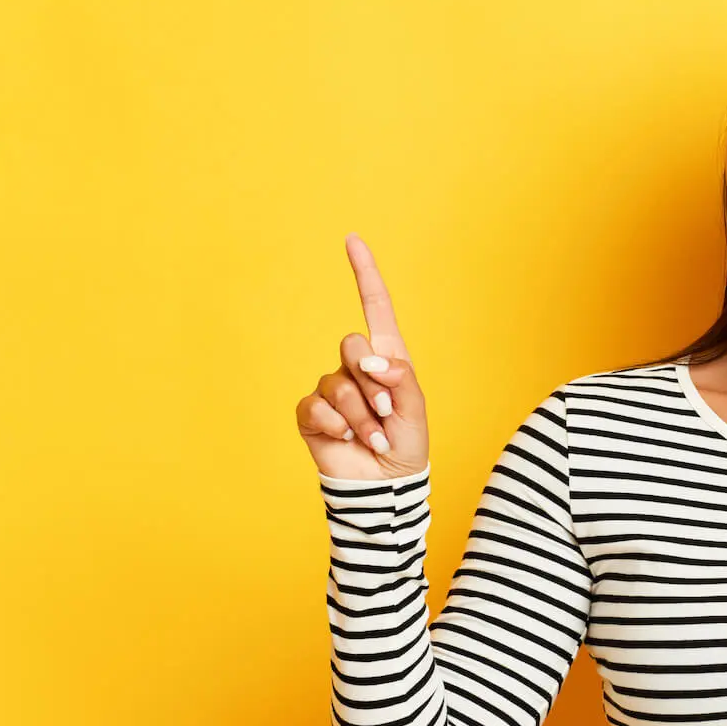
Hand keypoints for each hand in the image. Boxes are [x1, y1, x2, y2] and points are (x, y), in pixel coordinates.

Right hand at [294, 234, 428, 479]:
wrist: (383, 486)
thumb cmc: (404, 445)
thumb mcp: (414, 408)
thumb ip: (400, 377)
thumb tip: (371, 361)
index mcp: (386, 357)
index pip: (374, 306)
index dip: (364, 273)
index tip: (352, 239)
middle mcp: (355, 367)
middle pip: (351, 344)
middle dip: (372, 383)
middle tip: (385, 414)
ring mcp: (331, 389)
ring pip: (338, 383)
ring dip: (360, 416)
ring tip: (372, 438)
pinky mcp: (312, 413)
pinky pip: (317, 406)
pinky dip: (338, 426)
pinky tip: (347, 441)